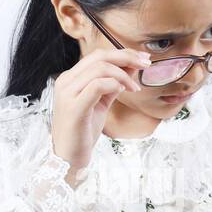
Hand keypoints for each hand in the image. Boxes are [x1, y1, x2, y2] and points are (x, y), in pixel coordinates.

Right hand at [50, 47, 150, 182]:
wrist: (68, 158)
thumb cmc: (83, 131)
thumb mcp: (101, 103)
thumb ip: (113, 85)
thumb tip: (131, 67)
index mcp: (70, 79)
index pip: (97, 55)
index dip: (122, 53)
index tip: (142, 59)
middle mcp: (66, 82)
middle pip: (99, 57)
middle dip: (126, 57)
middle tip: (145, 64)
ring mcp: (67, 94)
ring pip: (99, 68)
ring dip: (123, 75)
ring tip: (134, 88)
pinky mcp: (74, 107)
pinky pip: (97, 86)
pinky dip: (114, 84)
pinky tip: (123, 91)